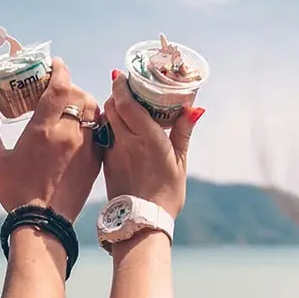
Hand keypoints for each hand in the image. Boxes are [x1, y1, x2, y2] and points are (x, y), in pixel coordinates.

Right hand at [0, 58, 102, 221]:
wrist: (43, 223)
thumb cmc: (15, 191)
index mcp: (42, 128)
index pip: (59, 85)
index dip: (58, 69)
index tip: (54, 64)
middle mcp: (68, 132)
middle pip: (78, 93)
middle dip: (69, 86)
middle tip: (57, 88)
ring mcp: (85, 146)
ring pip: (92, 109)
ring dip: (83, 101)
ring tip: (70, 106)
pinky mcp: (95, 159)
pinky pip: (100, 129)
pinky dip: (92, 121)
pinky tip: (81, 125)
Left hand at [102, 70, 204, 216]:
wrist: (142, 222)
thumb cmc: (167, 193)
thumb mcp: (180, 162)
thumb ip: (184, 132)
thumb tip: (194, 109)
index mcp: (148, 138)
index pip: (126, 103)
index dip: (122, 86)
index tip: (122, 75)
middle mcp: (127, 142)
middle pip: (112, 107)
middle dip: (116, 94)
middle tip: (124, 88)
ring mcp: (113, 152)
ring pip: (105, 120)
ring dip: (111, 110)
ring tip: (122, 107)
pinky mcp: (106, 163)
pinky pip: (104, 136)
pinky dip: (108, 127)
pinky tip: (118, 129)